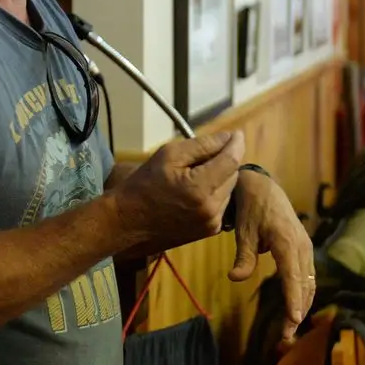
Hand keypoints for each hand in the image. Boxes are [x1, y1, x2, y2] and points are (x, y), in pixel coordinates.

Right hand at [108, 131, 244, 252]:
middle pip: (233, 174)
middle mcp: (212, 209)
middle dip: (225, 160)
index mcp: (200, 188)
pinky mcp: (210, 230)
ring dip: (221, 177)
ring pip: (229, 189)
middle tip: (206, 153)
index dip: (236, 144)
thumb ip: (202, 145)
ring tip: (197, 172)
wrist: (129, 221)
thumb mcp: (169, 155)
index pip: (231, 160)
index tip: (236, 133)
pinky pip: (222, 203)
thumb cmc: (145, 183)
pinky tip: (196, 189)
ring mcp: (213, 223)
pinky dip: (215, 192)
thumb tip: (229, 137)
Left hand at [227, 171, 315, 340]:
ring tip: (290, 327)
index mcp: (286, 241)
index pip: (292, 276)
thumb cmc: (251, 208)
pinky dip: (303, 293)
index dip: (293, 300)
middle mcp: (301, 245)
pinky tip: (296, 308)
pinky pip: (307, 275)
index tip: (293, 320)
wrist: (263, 186)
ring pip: (309, 282)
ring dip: (302, 305)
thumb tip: (235, 278)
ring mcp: (305, 246)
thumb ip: (243, 256)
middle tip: (286, 336)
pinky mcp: (304, 248)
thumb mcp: (243, 231)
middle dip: (297, 311)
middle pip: (304, 285)